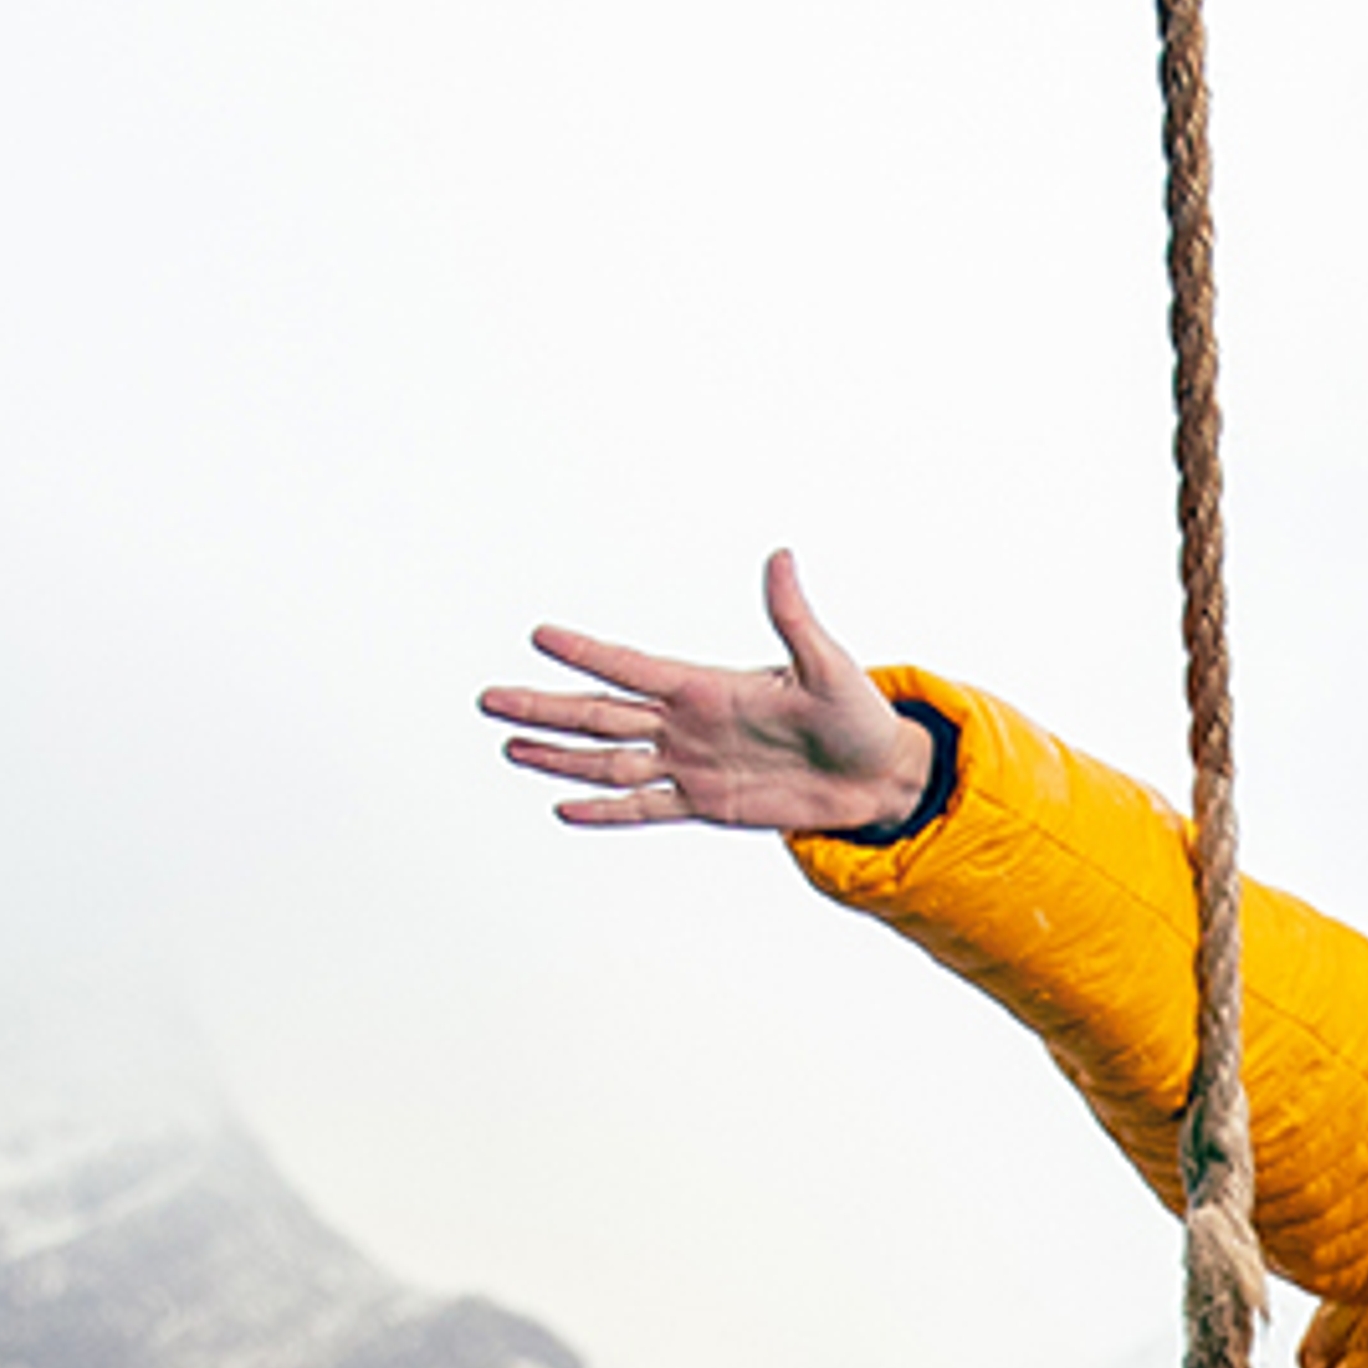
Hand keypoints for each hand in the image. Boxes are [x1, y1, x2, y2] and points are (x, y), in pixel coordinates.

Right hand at [479, 550, 924, 836]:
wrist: (877, 774)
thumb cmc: (857, 714)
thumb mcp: (828, 665)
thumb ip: (794, 617)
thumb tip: (781, 557)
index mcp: (707, 685)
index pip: (633, 667)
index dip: (587, 654)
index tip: (540, 635)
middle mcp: (688, 723)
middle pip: (601, 715)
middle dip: (545, 706)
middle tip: (490, 697)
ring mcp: (692, 764)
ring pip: (611, 761)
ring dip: (560, 756)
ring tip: (511, 747)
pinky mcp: (708, 803)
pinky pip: (647, 808)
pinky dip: (608, 810)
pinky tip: (566, 808)